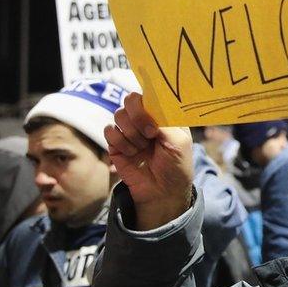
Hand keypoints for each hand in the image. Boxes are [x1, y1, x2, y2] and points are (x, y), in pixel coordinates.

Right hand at [104, 92, 194, 229]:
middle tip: (150, 134)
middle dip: (139, 117)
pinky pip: (109, 131)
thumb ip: (164, 120)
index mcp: (162, 114)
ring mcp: (129, 130)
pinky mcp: (116, 144)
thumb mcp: (179, 141)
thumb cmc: (176, 165)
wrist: (162, 192)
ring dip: (131, 132)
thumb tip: (149, 103)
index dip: (148, 103)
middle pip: (130, 100)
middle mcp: (145, 119)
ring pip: (119, 115)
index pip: (149, 94)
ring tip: (142, 148)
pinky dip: (120, 141)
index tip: (155, 122)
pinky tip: (132, 153)